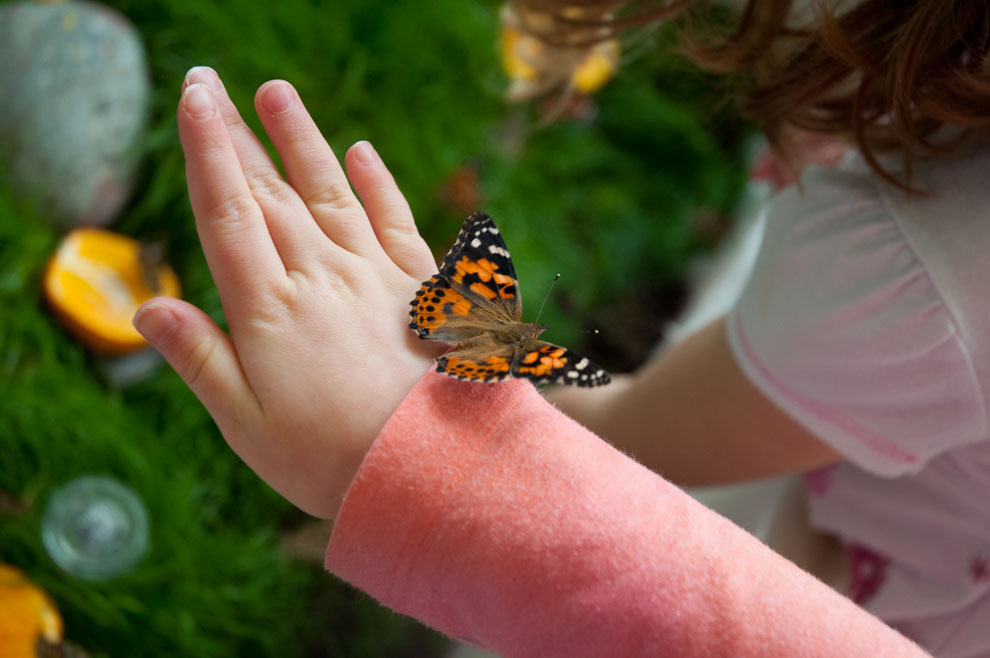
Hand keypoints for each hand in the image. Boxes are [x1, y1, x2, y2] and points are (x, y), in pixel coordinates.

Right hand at [134, 67, 443, 518]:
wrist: (433, 469)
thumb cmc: (331, 459)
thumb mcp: (248, 425)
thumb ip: (200, 359)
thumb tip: (147, 307)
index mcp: (271, 310)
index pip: (229, 214)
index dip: (208, 152)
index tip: (193, 99)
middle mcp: (322, 277)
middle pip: (271, 194)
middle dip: (238, 137)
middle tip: (213, 83)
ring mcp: (376, 276)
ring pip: (331, 192)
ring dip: (302, 140)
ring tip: (275, 93)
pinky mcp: (421, 287)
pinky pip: (396, 222)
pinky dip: (378, 185)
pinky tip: (363, 153)